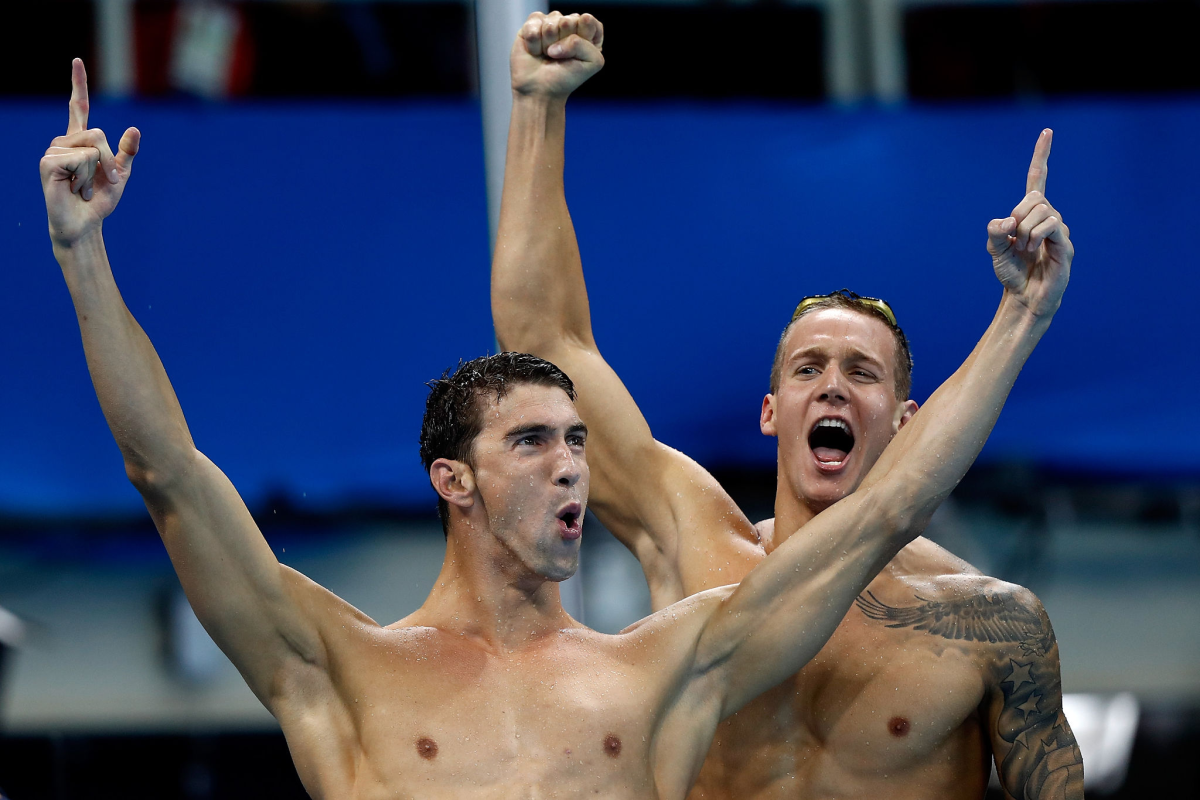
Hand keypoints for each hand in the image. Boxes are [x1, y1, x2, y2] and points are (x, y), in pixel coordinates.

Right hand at [40, 59, 139, 247]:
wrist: (85, 224)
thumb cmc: (99, 200)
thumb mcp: (121, 174)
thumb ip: (127, 152)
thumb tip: (134, 128)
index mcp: (79, 141)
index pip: (77, 107)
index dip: (78, 84)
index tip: (77, 60)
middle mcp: (63, 142)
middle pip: (98, 133)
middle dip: (110, 159)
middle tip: (105, 181)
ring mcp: (53, 151)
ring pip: (91, 147)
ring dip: (97, 172)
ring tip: (83, 187)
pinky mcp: (48, 163)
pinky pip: (81, 159)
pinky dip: (85, 176)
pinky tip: (74, 188)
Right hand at [511, 11, 603, 98]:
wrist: (539, 91)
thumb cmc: (566, 79)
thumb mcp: (591, 63)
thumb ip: (583, 43)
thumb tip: (555, 37)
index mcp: (588, 33)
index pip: (588, 20)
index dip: (582, 37)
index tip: (577, 55)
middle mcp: (570, 25)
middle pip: (569, 20)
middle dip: (563, 42)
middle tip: (558, 57)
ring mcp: (550, 23)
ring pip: (551, 21)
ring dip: (547, 43)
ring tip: (546, 55)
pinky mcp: (532, 25)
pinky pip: (534, 22)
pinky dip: (534, 40)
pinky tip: (535, 51)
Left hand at [986, 130, 1072, 318]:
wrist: (1023, 297)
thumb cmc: (1011, 273)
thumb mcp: (994, 249)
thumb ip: (993, 231)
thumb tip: (1007, 220)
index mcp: (1030, 214)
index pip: (1038, 179)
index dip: (1041, 156)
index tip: (1047, 131)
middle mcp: (1048, 217)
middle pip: (1034, 197)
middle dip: (1017, 216)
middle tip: (1014, 241)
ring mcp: (1059, 229)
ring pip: (1041, 211)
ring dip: (1024, 231)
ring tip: (1024, 250)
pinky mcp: (1065, 244)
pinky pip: (1051, 226)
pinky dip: (1034, 236)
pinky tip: (1032, 251)